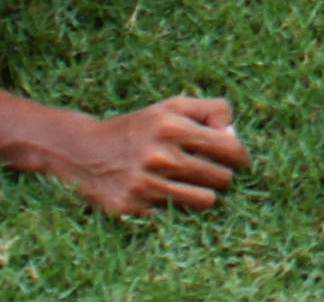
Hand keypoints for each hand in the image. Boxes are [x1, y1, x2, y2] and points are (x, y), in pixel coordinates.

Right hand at [53, 96, 247, 215]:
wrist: (83, 151)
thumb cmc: (136, 128)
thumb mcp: (170, 107)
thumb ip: (209, 111)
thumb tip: (234, 132)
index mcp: (172, 127)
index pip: (229, 149)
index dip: (240, 156)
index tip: (238, 160)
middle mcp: (160, 157)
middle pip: (222, 178)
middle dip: (221, 175)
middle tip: (210, 171)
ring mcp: (146, 185)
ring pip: (206, 201)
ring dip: (204, 194)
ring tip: (193, 185)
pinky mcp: (133, 208)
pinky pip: (177, 216)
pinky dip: (176, 208)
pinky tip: (165, 196)